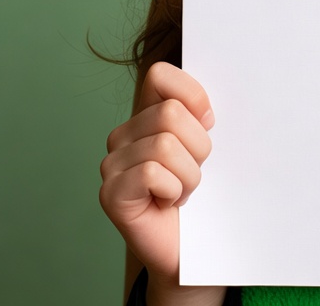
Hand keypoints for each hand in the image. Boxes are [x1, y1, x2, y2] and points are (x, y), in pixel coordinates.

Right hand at [99, 62, 216, 293]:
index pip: (160, 74)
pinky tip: (167, 203)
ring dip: (188, 174)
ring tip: (181, 190)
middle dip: (198, 146)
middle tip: (192, 171)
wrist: (192, 245)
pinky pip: (151, 173)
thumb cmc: (202, 189)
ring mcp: (111, 164)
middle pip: (171, 113)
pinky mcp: (110, 193)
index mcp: (146, 114)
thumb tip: (206, 110)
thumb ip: (202, 114)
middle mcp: (123, 135)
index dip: (192, 94)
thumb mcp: (207, 142)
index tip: (208, 121)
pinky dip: (173, 190)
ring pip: (165, 144)